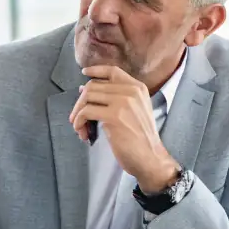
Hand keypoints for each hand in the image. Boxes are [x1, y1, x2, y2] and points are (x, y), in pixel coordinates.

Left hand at [69, 65, 179, 192]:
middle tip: (77, 118)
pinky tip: (83, 133)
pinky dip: (79, 122)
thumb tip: (85, 89)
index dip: (95, 70)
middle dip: (80, 102)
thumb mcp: (135, 111)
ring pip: (87, 97)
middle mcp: (131, 91)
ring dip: (77, 114)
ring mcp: (123, 102)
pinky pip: (86, 112)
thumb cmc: (140, 139)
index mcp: (138, 88)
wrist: (151, 158)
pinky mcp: (114, 116)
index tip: (84, 72)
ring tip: (81, 128)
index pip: (112, 71)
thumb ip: (116, 98)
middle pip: (94, 86)